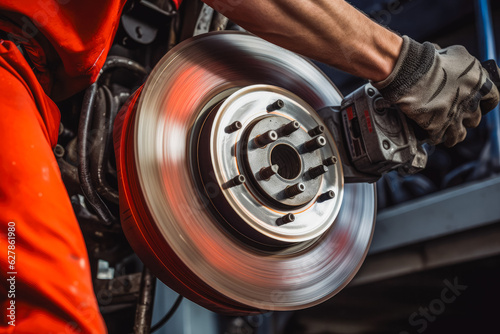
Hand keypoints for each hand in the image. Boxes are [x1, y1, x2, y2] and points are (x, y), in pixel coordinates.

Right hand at [373, 36, 499, 146]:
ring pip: (459, 134)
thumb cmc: (432, 60)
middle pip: (475, 119)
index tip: (482, 104)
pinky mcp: (437, 127)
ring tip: (446, 131)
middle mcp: (470, 103)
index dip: (486, 103)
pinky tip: (430, 133)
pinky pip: (439, 138)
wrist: (412, 73)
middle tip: (456, 114)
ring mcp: (454, 117)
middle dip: (466, 117)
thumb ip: (463, 64)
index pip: (493, 99)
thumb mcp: (455, 53)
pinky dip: (435, 136)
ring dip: (453, 132)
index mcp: (479, 84)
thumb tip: (458, 64)